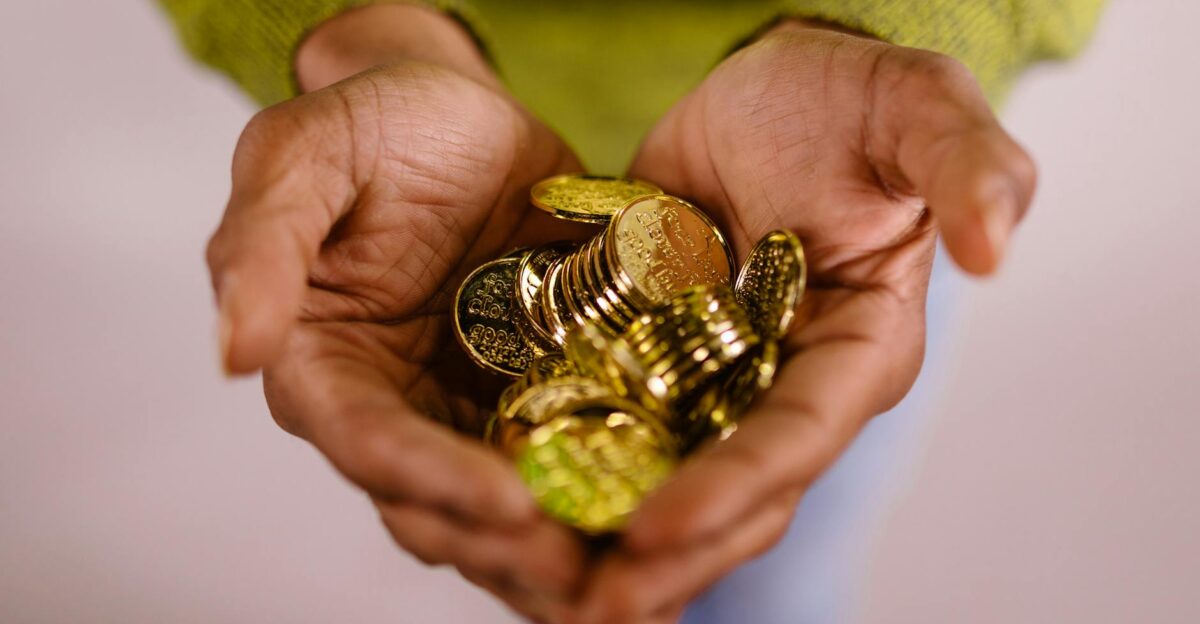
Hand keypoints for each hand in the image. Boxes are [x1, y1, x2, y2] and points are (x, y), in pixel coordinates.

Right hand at [206, 6, 594, 620]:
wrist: (460, 110)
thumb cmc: (374, 122)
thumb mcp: (305, 155)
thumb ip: (263, 246)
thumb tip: (233, 353)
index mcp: (324, 363)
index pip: (368, 442)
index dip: (432, 479)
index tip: (510, 504)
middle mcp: (394, 404)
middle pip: (437, 503)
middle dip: (507, 546)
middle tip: (583, 573)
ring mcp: (467, 407)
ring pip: (503, 506)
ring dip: (559, 553)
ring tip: (632, 586)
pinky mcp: (535, 392)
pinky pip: (567, 458)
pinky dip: (605, 501)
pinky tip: (661, 534)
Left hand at [576, 20, 1036, 621]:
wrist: (763, 87)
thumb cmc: (847, 98)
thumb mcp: (915, 108)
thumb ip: (966, 167)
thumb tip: (993, 252)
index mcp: (857, 347)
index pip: (798, 434)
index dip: (735, 486)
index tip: (655, 529)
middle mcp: (785, 382)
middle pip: (733, 489)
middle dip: (669, 551)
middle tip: (588, 607)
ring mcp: (714, 376)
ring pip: (668, 476)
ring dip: (611, 537)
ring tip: (540, 587)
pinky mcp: (652, 354)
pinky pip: (614, 423)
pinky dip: (573, 468)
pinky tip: (515, 509)